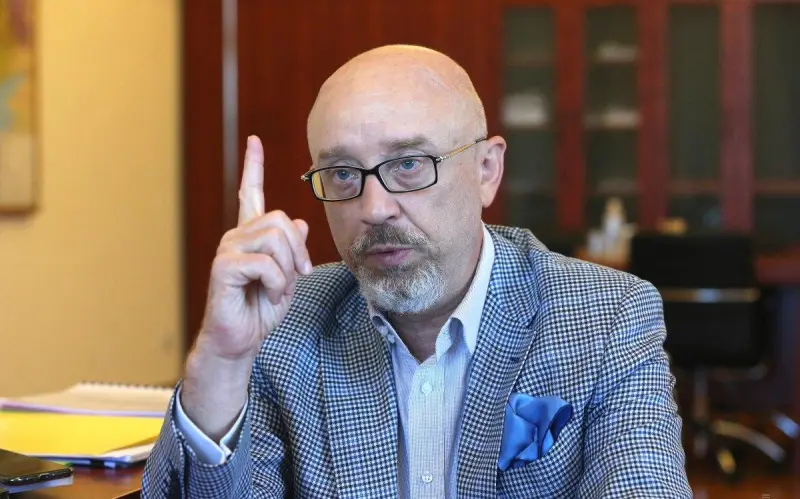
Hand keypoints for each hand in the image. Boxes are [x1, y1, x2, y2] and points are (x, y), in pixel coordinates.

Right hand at [181, 135, 311, 439]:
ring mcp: (228, 249)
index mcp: (251, 236)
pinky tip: (268, 294)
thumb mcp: (288, 278)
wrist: (241, 340)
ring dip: (287, 268)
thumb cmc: (260, 310)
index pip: (249, 193)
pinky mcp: (223, 267)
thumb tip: (301, 223)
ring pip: (275, 237)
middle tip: (297, 275)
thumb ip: (293, 251)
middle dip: (298, 250)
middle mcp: (236, 236)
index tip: (254, 141)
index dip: (253, 166)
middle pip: (280, 219)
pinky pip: (265, 262)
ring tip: (278, 287)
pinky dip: (277, 282)